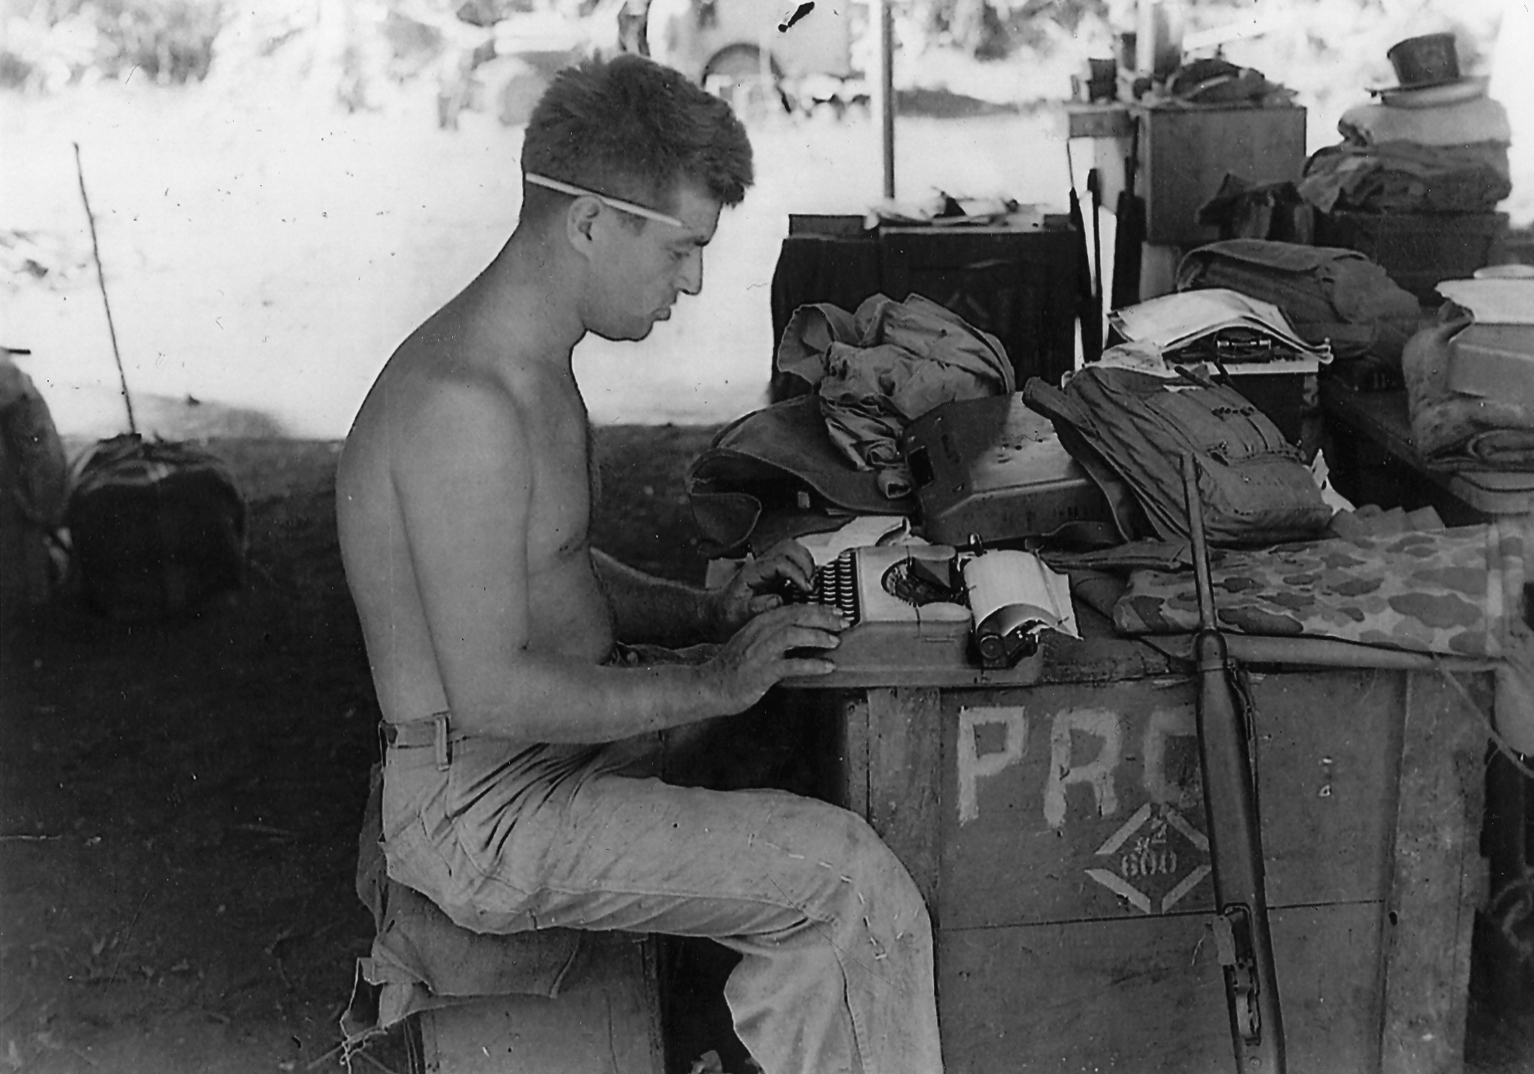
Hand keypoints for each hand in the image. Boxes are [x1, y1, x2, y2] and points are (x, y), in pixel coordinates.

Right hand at [702, 604, 843, 711]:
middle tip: (843, 622)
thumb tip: (802, 634)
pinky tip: (827, 667)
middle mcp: (760, 632)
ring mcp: (760, 651)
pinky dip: (813, 665)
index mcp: (759, 622)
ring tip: (835, 641)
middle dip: (823, 617)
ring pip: (794, 634)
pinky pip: (792, 665)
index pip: (793, 608)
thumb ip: (773, 635)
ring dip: (818, 636)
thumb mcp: (752, 643)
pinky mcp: (762, 672)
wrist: (710, 686)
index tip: (836, 612)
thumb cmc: (732, 668)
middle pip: (797, 616)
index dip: (818, 609)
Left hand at [707, 539, 816, 640]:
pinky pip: (794, 561)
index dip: (797, 573)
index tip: (806, 589)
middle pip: (788, 548)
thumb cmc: (727, 614)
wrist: (719, 613)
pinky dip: (805, 569)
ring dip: (807, 564)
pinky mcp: (776, 575)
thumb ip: (755, 608)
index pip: (780, 562)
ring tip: (810, 584)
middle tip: (811, 585)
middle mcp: (762, 566)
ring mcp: (769, 568)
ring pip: (793, 550)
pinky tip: (807, 585)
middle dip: (805, 563)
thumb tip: (777, 600)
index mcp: (752, 573)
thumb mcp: (737, 615)